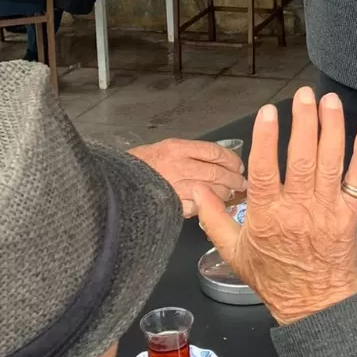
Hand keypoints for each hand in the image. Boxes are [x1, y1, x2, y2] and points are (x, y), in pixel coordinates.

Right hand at [129, 139, 245, 213]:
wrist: (114, 184)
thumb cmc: (136, 167)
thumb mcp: (161, 150)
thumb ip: (186, 153)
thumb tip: (214, 160)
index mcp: (176, 147)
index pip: (213, 151)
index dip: (231, 159)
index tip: (238, 165)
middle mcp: (178, 164)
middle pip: (216, 171)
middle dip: (234, 179)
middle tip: (242, 184)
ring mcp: (175, 186)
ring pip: (211, 190)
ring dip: (225, 194)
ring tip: (232, 195)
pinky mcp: (172, 205)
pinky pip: (197, 207)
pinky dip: (207, 208)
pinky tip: (213, 208)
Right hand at [190, 88, 356, 325]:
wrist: (313, 306)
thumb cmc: (272, 279)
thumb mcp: (233, 252)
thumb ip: (213, 217)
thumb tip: (196, 187)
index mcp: (267, 215)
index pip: (265, 169)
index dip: (266, 138)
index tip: (268, 111)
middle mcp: (298, 209)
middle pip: (302, 158)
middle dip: (304, 121)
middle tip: (304, 94)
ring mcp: (327, 210)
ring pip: (330, 162)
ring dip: (332, 128)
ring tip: (330, 101)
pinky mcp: (350, 215)